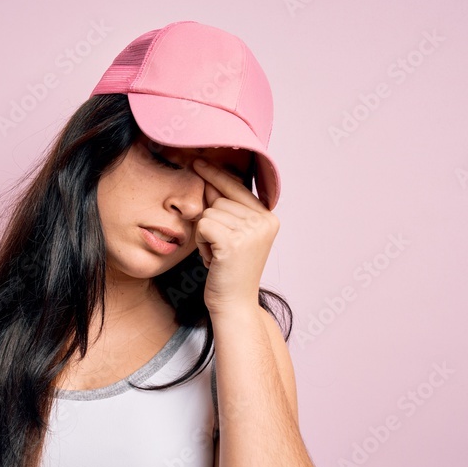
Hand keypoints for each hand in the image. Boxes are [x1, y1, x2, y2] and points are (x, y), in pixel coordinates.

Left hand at [192, 159, 279, 313]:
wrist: (234, 305)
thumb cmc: (230, 273)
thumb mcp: (235, 236)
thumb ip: (227, 209)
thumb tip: (207, 178)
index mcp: (269, 217)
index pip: (237, 186)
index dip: (216, 175)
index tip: (198, 161)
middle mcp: (264, 221)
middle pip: (219, 200)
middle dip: (211, 223)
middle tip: (221, 250)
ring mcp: (251, 230)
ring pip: (208, 213)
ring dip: (204, 235)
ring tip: (218, 255)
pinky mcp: (233, 241)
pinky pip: (202, 224)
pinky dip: (200, 242)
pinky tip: (212, 259)